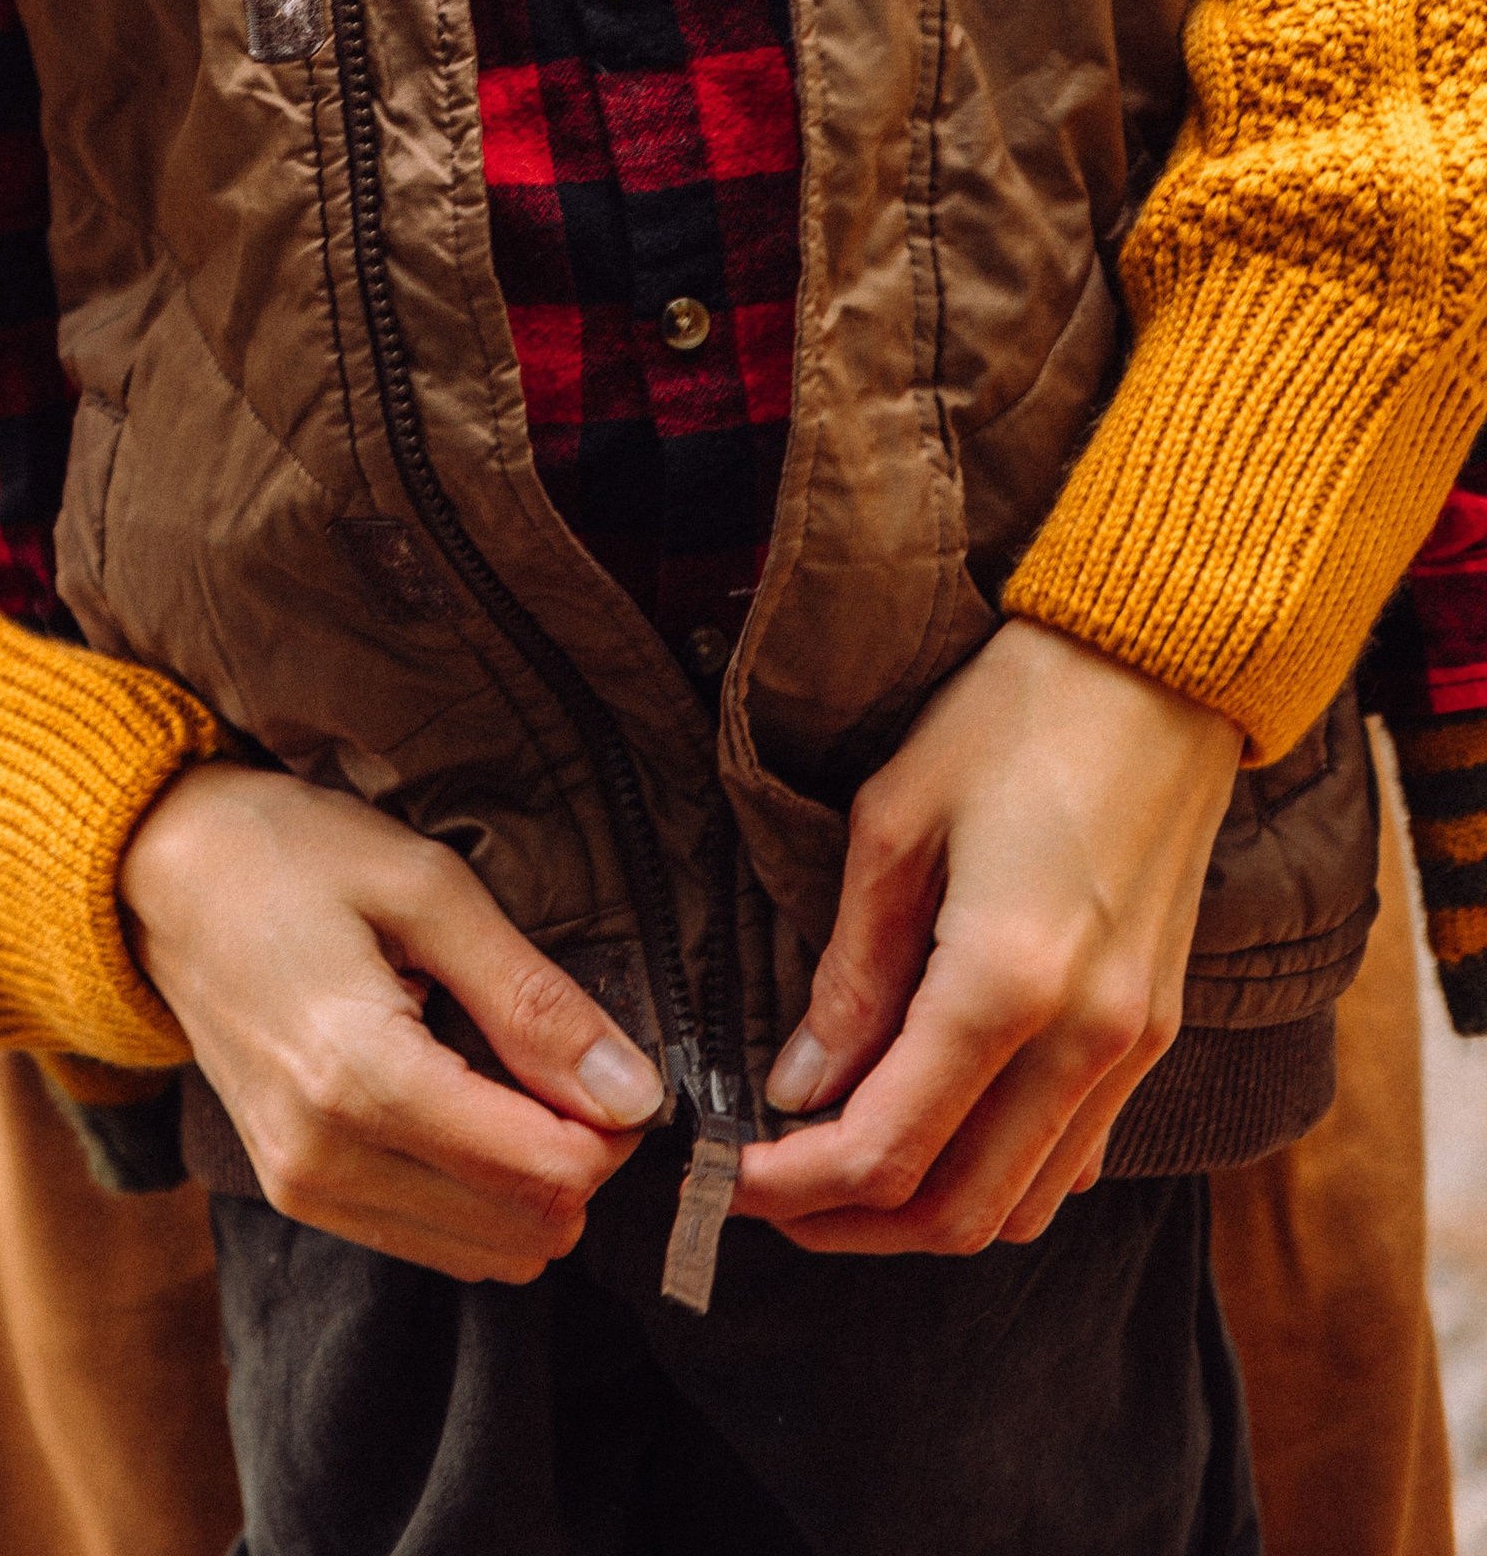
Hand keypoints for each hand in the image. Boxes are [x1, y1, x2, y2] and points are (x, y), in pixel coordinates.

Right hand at [118, 762, 661, 1281]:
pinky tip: (468, 1107)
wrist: (162, 873)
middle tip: (569, 1062)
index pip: (542, 1174)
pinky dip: (479, 1195)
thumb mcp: (425, 888)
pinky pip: (433, 1240)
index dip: (610, 1130)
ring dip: (531, 1185)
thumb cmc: (290, 856)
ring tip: (515, 1077)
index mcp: (359, 1077)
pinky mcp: (297, 1195)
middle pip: (526, 1230)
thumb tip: (633, 1094)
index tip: (611, 1063)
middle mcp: (324, 1160)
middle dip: (579, 1159)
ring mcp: (304, 1189)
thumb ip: (531, 998)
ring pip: (487, 1254)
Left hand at [735, 620, 1241, 1254]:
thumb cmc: (1014, 717)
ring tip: (838, 1170)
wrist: (1162, 667)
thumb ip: (852, 972)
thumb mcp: (895, 822)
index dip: (796, 1186)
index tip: (729, 1179)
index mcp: (1008, 984)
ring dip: (928, 1212)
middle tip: (771, 1194)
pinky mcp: (1158, 1031)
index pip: (888, 1148)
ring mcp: (1135, 1046)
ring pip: (1027, 1204)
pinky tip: (935, 1125)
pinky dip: (1000, 1173)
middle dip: (852, 1225)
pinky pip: (1076, 1154)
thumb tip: (801, 1085)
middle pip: (961, 1212)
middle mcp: (1086, 1040)